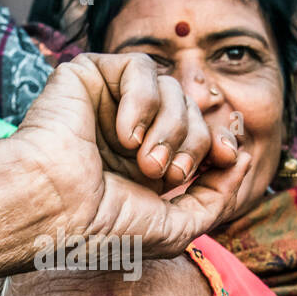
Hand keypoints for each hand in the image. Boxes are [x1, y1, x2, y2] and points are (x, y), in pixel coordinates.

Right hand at [7, 52, 251, 257]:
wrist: (53, 210)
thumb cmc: (102, 228)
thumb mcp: (176, 228)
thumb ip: (216, 199)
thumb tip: (243, 158)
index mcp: (145, 164)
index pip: (199, 136)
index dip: (221, 142)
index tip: (231, 157)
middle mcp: (128, 132)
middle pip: (194, 113)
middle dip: (193, 142)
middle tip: (162, 173)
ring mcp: (108, 103)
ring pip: (173, 87)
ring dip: (170, 126)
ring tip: (142, 159)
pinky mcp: (88, 76)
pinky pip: (141, 67)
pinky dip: (141, 101)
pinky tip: (122, 133)